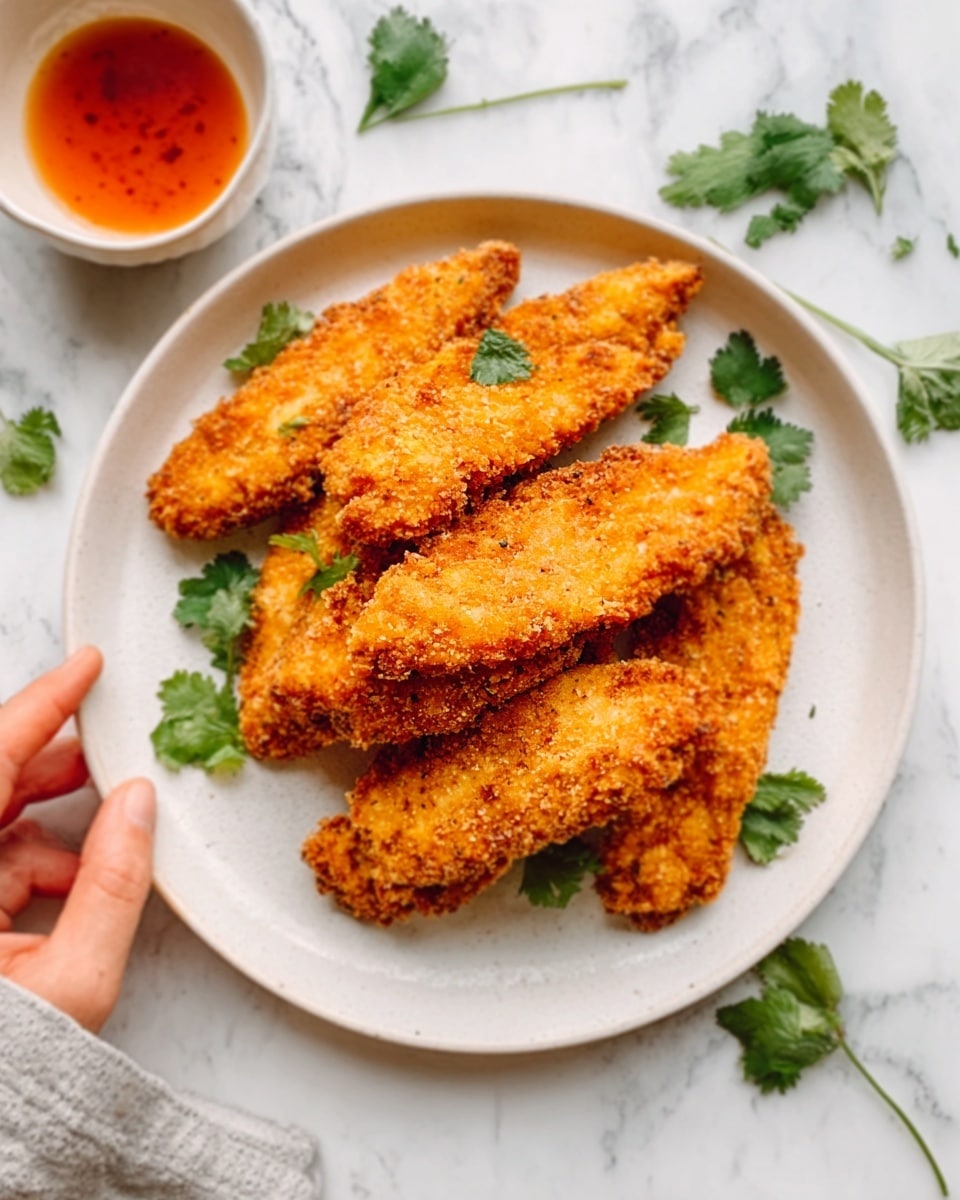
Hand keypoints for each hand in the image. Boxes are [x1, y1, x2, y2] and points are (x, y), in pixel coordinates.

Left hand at [0, 646, 154, 1031]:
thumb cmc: (5, 1069)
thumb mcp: (72, 982)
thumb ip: (114, 884)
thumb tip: (139, 804)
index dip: (40, 704)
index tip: (84, 666)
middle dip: (54, 763)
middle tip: (112, 751)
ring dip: (48, 819)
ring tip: (104, 829)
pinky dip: (35, 859)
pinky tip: (73, 882)